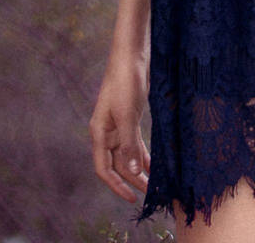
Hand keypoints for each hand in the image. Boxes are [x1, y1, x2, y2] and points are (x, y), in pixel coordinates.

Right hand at [89, 49, 150, 201]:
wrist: (131, 56)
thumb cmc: (125, 82)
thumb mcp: (127, 114)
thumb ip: (129, 143)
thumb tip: (133, 171)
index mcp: (99, 133)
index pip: (104, 168)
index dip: (116, 185)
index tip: (132, 198)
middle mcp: (106, 133)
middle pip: (117, 165)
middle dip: (132, 180)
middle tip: (151, 194)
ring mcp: (118, 127)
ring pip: (127, 155)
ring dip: (139, 170)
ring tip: (155, 184)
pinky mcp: (130, 119)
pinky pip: (135, 143)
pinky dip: (143, 155)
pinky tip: (154, 165)